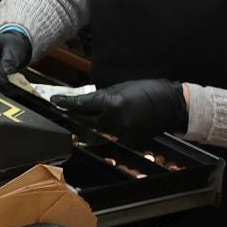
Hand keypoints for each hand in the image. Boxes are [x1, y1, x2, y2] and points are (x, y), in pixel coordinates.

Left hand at [55, 79, 187, 137]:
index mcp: (111, 103)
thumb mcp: (122, 87)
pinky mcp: (126, 139)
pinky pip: (108, 134)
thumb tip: (86, 101)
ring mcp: (120, 132)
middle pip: (84, 120)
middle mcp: (113, 120)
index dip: (66, 104)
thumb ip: (103, 96)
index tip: (55, 101)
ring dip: (86, 123)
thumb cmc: (148, 90)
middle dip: (73, 115)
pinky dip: (102, 128)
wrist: (171, 106)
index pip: (81, 105)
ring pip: (95, 129)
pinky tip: (101, 122)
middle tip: (64, 109)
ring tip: (80, 115)